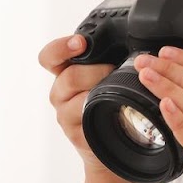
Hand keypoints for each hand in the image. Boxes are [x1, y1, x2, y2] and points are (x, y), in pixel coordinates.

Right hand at [39, 33, 117, 176]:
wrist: (113, 139)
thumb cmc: (110, 100)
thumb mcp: (105, 73)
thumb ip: (106, 58)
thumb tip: (132, 42)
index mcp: (64, 73)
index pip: (50, 57)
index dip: (61, 47)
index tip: (80, 43)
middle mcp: (60, 93)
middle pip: (69, 77)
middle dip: (96, 71)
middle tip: (114, 70)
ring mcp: (65, 114)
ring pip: (78, 98)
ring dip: (99, 91)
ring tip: (117, 90)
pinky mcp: (76, 134)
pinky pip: (86, 120)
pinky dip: (100, 112)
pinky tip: (111, 108)